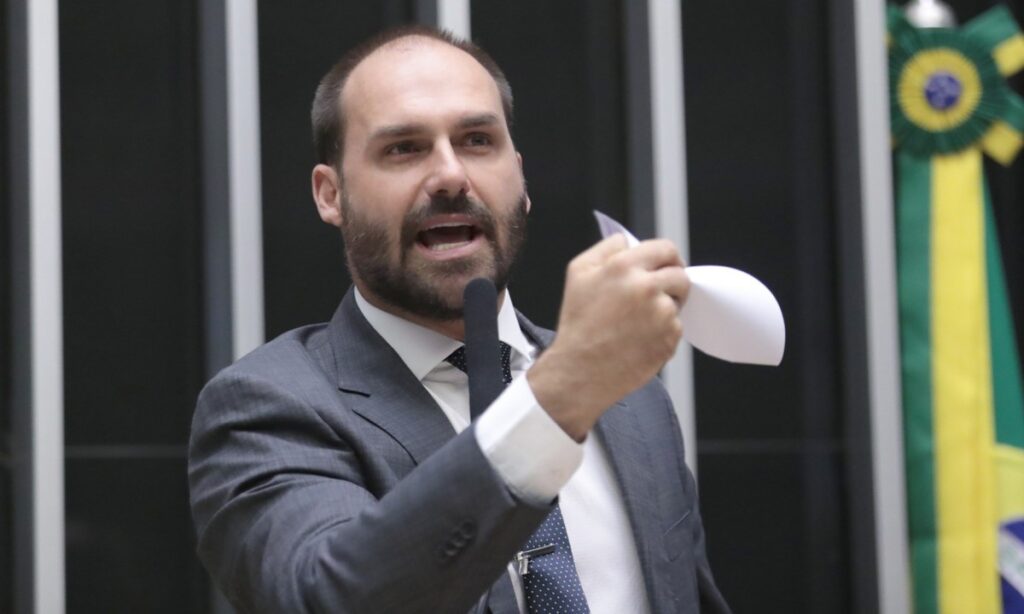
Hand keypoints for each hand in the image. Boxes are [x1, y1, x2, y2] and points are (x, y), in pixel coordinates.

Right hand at [527, 234, 689, 439]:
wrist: (580, 370)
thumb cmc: (578, 323)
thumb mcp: (578, 273)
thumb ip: (606, 248)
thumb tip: (629, 242)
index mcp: (624, 266)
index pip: (665, 248)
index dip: (666, 257)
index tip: (664, 266)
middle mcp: (646, 287)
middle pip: (680, 274)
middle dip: (671, 282)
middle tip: (654, 295)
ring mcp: (662, 314)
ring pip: (677, 302)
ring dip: (665, 308)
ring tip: (637, 322)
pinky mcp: (670, 338)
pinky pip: (676, 327)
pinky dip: (663, 331)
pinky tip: (639, 338)